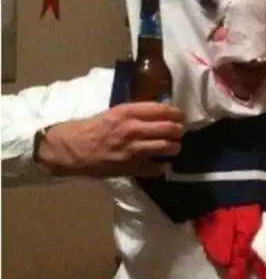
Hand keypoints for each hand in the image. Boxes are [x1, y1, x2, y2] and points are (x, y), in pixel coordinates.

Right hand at [36, 102, 184, 177]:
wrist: (72, 149)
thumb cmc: (91, 128)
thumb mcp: (113, 113)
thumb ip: (135, 113)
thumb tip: (158, 113)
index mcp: (128, 112)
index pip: (162, 110)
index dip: (176, 113)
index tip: (180, 115)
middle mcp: (133, 129)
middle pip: (169, 128)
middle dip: (179, 130)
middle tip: (179, 131)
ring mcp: (133, 150)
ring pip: (167, 147)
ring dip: (174, 147)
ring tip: (173, 147)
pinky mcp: (131, 167)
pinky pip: (156, 168)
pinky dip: (160, 166)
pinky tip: (158, 163)